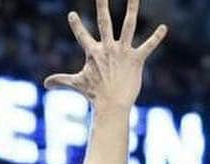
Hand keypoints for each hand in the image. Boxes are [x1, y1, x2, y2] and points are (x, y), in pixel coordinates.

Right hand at [45, 0, 166, 109]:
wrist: (111, 107)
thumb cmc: (94, 96)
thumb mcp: (76, 84)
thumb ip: (61, 80)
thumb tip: (45, 84)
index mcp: (93, 53)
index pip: (82, 35)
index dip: (76, 25)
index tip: (72, 14)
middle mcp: (108, 48)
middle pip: (104, 22)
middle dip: (102, 5)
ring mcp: (122, 52)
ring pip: (128, 26)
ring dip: (132, 9)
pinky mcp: (136, 60)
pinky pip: (148, 46)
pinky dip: (156, 38)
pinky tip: (164, 28)